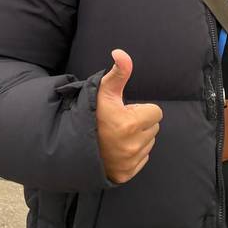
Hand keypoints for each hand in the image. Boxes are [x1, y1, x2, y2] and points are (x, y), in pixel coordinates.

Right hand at [96, 49, 162, 182]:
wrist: (71, 145)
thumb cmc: (90, 114)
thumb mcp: (103, 91)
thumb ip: (118, 72)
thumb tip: (121, 53)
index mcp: (130, 124)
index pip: (156, 112)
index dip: (141, 109)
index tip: (126, 111)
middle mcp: (132, 146)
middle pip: (154, 127)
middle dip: (141, 122)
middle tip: (120, 122)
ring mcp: (129, 162)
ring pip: (149, 143)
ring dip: (138, 137)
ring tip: (117, 134)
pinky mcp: (126, 174)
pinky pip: (143, 159)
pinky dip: (134, 153)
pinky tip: (117, 148)